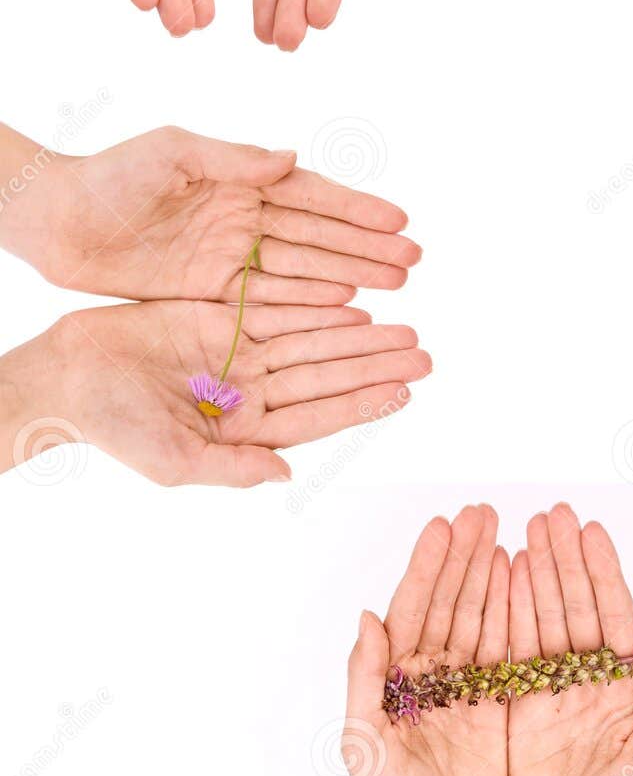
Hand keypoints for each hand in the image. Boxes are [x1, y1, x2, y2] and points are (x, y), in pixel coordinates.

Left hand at [0, 125, 418, 303]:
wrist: (57, 220)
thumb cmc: (110, 175)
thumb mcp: (171, 153)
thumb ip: (232, 158)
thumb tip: (290, 159)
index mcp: (240, 180)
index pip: (311, 196)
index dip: (356, 209)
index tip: (398, 220)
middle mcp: (245, 218)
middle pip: (319, 235)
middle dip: (368, 247)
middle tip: (413, 259)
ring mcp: (232, 256)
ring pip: (305, 268)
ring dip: (352, 274)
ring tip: (396, 283)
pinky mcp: (213, 290)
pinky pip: (273, 298)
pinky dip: (311, 302)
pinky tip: (347, 306)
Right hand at [25, 299, 427, 486]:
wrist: (65, 375)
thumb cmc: (113, 427)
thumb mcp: (172, 460)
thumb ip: (230, 467)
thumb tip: (285, 474)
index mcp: (247, 429)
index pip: (319, 415)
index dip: (362, 401)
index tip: (405, 390)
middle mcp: (252, 392)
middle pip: (327, 374)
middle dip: (374, 363)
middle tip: (423, 351)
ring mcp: (239, 354)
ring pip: (312, 340)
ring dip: (357, 334)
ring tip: (403, 326)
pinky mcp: (221, 319)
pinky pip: (279, 309)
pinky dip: (316, 305)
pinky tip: (354, 301)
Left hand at [315, 507, 509, 775]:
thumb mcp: (364, 741)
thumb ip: (364, 678)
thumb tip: (367, 618)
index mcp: (395, 679)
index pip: (413, 608)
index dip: (428, 566)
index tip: (444, 526)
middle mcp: (432, 676)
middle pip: (451, 602)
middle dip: (465, 555)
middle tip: (483, 511)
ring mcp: (466, 688)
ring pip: (481, 617)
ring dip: (492, 574)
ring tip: (506, 531)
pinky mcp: (498, 706)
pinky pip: (508, 650)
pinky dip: (516, 613)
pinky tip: (524, 580)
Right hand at [507, 505, 632, 775]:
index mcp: (624, 685)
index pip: (613, 615)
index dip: (601, 572)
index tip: (589, 530)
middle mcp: (588, 680)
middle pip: (574, 607)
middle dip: (563, 560)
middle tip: (551, 514)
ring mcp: (552, 692)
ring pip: (541, 623)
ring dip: (534, 578)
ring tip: (525, 533)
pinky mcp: (518, 711)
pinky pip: (511, 656)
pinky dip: (506, 618)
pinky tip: (501, 581)